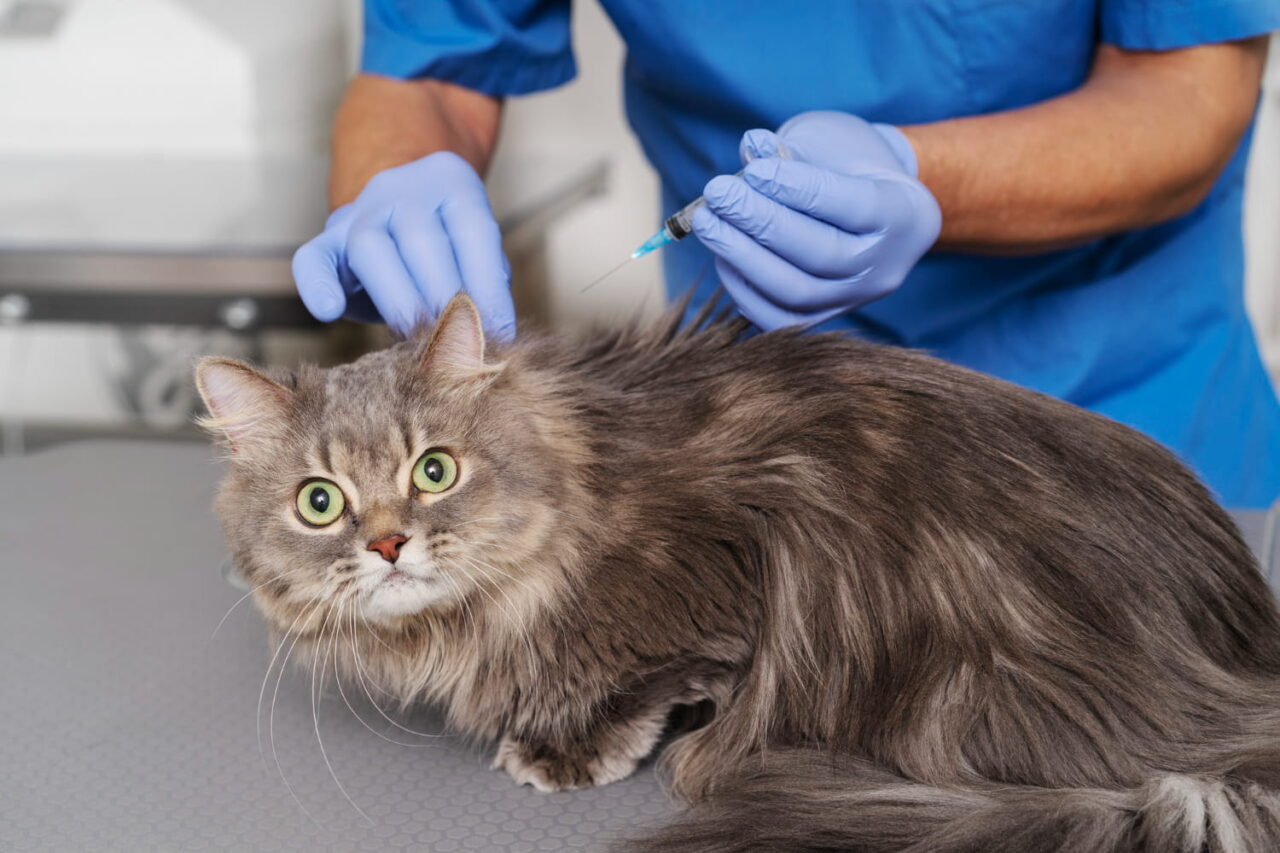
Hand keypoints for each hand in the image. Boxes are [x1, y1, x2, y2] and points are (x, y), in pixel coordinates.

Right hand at [292, 151, 513, 338]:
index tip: (500, 330)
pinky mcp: (327, 240)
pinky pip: (314, 259)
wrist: (404, 207)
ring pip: (370, 248)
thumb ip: (486, 280)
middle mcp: (402, 190)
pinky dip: (318, 286)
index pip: (474, 231)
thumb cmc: (452, 243)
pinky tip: (329, 312)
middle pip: (421, 239)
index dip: (488, 285)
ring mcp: (360, 211)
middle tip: (460, 345)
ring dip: (398, 300)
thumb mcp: (478, 249)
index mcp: (451, 183)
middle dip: (444, 298)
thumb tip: (496, 333)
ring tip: (420, 342)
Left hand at [692, 111, 940, 329]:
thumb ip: (794, 148)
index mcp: (902, 213)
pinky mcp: (823, 317)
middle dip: (760, 222)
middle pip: (820, 252)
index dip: (795, 187)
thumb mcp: (831, 143)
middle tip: (717, 194)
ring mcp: (854, 298)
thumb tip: (750, 148)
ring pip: (796, 290)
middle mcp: (884, 265)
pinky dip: (743, 287)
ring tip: (707, 221)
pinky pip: (778, 316)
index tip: (753, 169)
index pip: (847, 204)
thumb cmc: (850, 167)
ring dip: (742, 255)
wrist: (876, 209)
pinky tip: (720, 254)